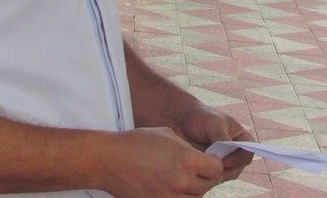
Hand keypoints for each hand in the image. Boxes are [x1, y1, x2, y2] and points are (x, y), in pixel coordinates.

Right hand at [102, 127, 225, 197]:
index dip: (215, 164)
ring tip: (184, 180)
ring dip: (194, 190)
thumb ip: (188, 149)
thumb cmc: (137, 142)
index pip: (217, 169)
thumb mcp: (168, 135)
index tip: (209, 162)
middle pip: (207, 186)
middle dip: (206, 178)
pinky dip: (180, 197)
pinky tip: (173, 189)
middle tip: (198, 172)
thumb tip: (198, 159)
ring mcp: (169, 197)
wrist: (110, 160)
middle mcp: (181, 182)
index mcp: (188, 160)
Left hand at [175, 104, 254, 181]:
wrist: (183, 121)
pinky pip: (215, 177)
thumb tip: (227, 156)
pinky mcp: (213, 168)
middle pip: (239, 167)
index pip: (248, 152)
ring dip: (217, 175)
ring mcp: (225, 160)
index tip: (224, 162)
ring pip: (227, 175)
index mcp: (241, 137)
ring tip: (203, 170)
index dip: (239, 159)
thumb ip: (222, 138)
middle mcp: (236, 151)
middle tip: (211, 170)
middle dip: (227, 170)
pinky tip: (199, 171)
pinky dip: (209, 177)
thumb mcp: (214, 123)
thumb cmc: (202, 117)